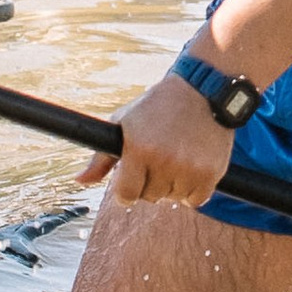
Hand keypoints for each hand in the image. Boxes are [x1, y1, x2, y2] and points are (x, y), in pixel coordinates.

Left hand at [103, 69, 233, 208]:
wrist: (202, 91)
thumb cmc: (156, 107)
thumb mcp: (124, 123)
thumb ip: (101, 157)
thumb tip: (80, 181)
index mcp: (138, 149)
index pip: (125, 194)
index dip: (127, 189)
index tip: (134, 178)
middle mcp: (163, 160)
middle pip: (150, 197)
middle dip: (151, 182)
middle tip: (159, 158)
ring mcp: (188, 168)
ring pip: (173, 198)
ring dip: (173, 185)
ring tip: (177, 157)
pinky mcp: (211, 173)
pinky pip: (196, 200)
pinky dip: (194, 190)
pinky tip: (192, 167)